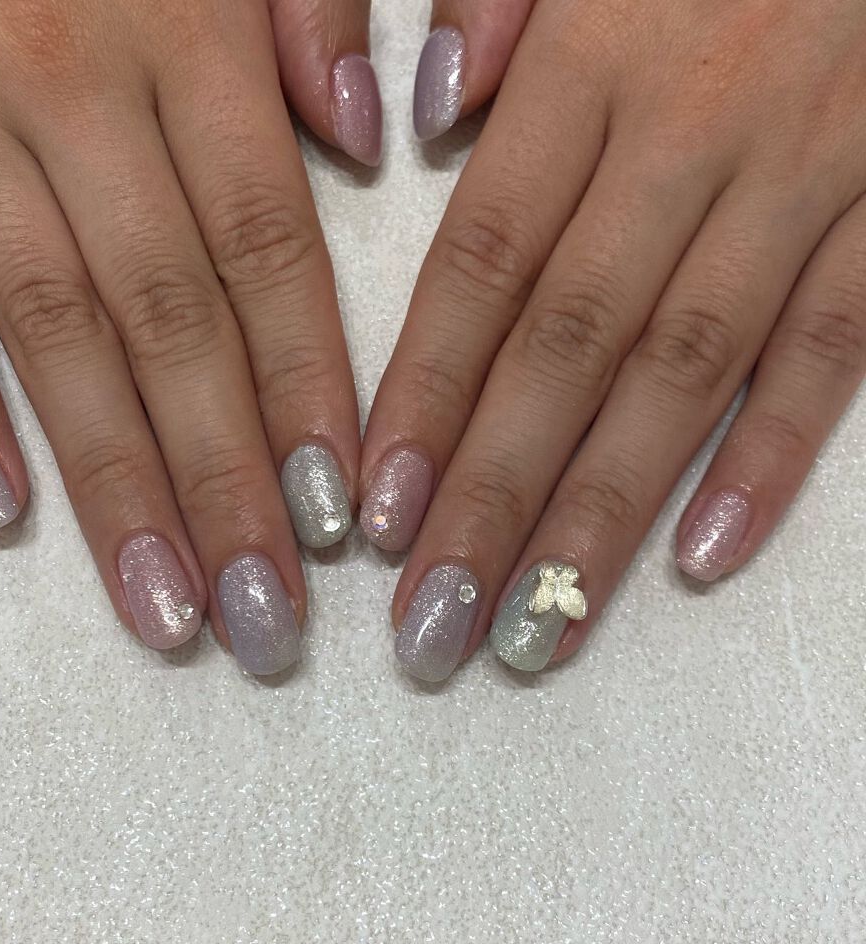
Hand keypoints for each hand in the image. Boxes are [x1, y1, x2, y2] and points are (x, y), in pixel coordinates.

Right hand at [0, 0, 381, 671]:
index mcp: (183, 26)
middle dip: (224, 484)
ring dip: (112, 486)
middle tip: (266, 619)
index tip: (338, 514)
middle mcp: (70, 86)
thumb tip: (361, 138)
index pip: (266, 250)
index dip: (305, 389)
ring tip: (165, 610)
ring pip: (49, 336)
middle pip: (168, 324)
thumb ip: (303, 4)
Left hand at [364, 0, 865, 680]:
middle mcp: (688, 134)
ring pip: (685, 376)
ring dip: (604, 515)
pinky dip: (774, 457)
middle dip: (492, 500)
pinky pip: (837, 349)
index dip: (423, 402)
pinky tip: (700, 557)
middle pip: (566, 351)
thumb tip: (430, 113)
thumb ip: (496, 2)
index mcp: (593, 59)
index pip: (479, 268)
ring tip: (538, 630)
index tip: (375, 514)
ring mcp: (804, 177)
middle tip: (433, 623)